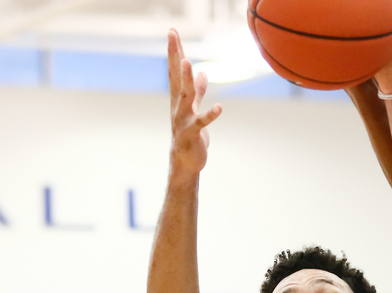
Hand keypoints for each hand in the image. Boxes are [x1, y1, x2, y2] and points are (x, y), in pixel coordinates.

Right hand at [167, 29, 222, 180]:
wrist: (185, 163)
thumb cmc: (189, 135)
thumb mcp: (194, 109)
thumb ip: (198, 91)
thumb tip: (202, 73)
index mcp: (178, 99)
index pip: (175, 70)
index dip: (174, 51)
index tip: (172, 32)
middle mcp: (178, 106)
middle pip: (176, 77)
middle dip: (175, 55)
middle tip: (172, 35)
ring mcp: (183, 119)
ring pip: (185, 96)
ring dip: (186, 80)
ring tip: (189, 62)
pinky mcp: (192, 134)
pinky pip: (202, 123)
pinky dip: (210, 115)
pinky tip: (220, 107)